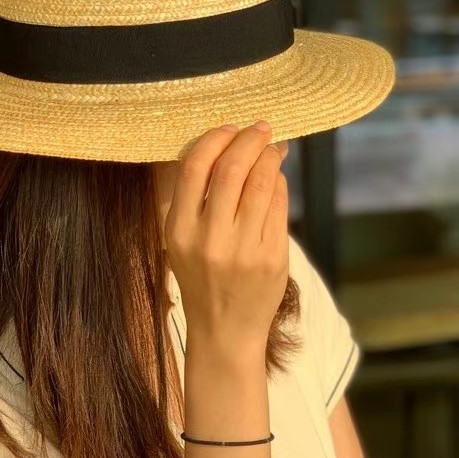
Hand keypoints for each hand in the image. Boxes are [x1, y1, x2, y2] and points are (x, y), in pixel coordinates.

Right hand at [164, 122, 288, 357]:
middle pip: (232, 169)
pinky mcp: (272, 258)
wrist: (224, 330)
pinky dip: (279, 183)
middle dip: (249, 140)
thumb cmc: (201, 277)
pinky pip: (279, 207)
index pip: (195, 167)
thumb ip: (194, 197)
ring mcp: (244, 250)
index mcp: (179, 230)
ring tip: (273, 147)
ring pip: (261, 184)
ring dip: (270, 157)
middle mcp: (210, 239)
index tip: (229, 127)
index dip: (214, 139)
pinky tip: (277, 177)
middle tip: (259, 128)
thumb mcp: (180, 239)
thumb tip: (223, 144)